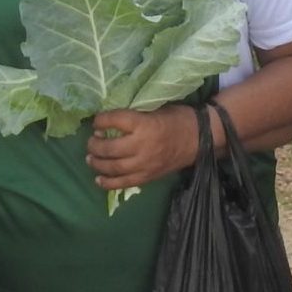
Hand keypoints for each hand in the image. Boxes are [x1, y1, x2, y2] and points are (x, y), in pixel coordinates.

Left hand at [88, 106, 204, 190]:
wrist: (200, 138)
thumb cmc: (178, 119)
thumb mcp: (156, 108)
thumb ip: (135, 114)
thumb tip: (112, 117)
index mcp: (145, 124)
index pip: (115, 121)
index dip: (101, 120)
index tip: (96, 121)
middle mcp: (142, 145)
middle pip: (110, 147)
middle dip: (95, 144)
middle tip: (91, 141)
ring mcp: (145, 164)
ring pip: (114, 167)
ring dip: (97, 163)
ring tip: (90, 158)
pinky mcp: (148, 176)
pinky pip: (124, 183)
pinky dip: (108, 183)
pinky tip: (98, 179)